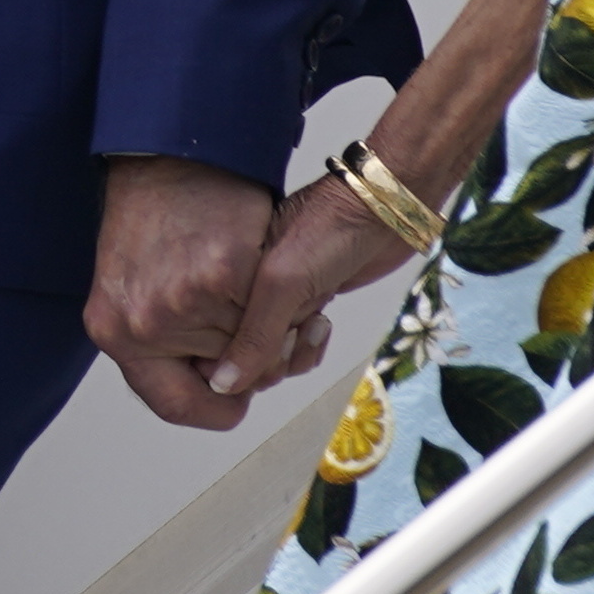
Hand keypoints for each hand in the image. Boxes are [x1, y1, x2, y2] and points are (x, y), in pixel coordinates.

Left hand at [88, 157, 284, 432]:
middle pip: (227, 378)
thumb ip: (164, 342)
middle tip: (257, 315)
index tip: (239, 392)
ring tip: (259, 280)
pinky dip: (282, 294)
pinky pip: (269, 311)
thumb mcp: (135, 287)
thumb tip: (216, 387)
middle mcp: (141, 325)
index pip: (177, 405)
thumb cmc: (156, 215)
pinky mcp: (222, 272)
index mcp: (115, 332)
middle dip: (252, 353)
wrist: (166, 150)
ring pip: (251, 346)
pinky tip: (267, 261)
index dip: (217, 406)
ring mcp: (180, 301)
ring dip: (272, 322)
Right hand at [212, 165, 428, 411]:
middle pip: (241, 358)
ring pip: (270, 356)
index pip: (211, 343)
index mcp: (223, 277)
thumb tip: (223, 385)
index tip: (269, 346)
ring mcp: (272, 301)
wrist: (381, 208)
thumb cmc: (328, 229)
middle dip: (273, 358)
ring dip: (296, 352)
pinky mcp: (301, 305)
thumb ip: (254, 334)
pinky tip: (323, 324)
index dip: (238, 360)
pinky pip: (293, 347)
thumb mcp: (282, 281)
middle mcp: (241, 292)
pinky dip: (309, 347)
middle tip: (296, 330)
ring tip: (317, 322)